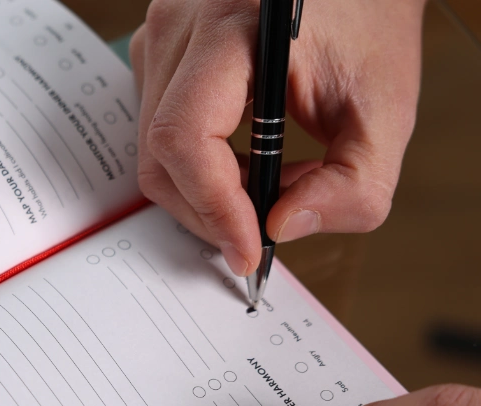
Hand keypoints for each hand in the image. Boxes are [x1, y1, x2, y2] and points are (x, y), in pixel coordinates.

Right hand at [129, 0, 426, 277]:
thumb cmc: (368, 23)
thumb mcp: (385, 110)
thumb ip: (353, 185)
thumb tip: (282, 229)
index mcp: (233, 25)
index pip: (185, 136)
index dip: (212, 206)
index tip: (248, 248)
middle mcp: (180, 26)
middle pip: (161, 158)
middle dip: (212, 210)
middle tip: (267, 222)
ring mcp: (159, 40)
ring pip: (154, 155)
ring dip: (208, 191)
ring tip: (271, 180)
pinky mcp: (157, 57)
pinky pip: (159, 137)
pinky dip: (201, 168)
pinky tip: (249, 158)